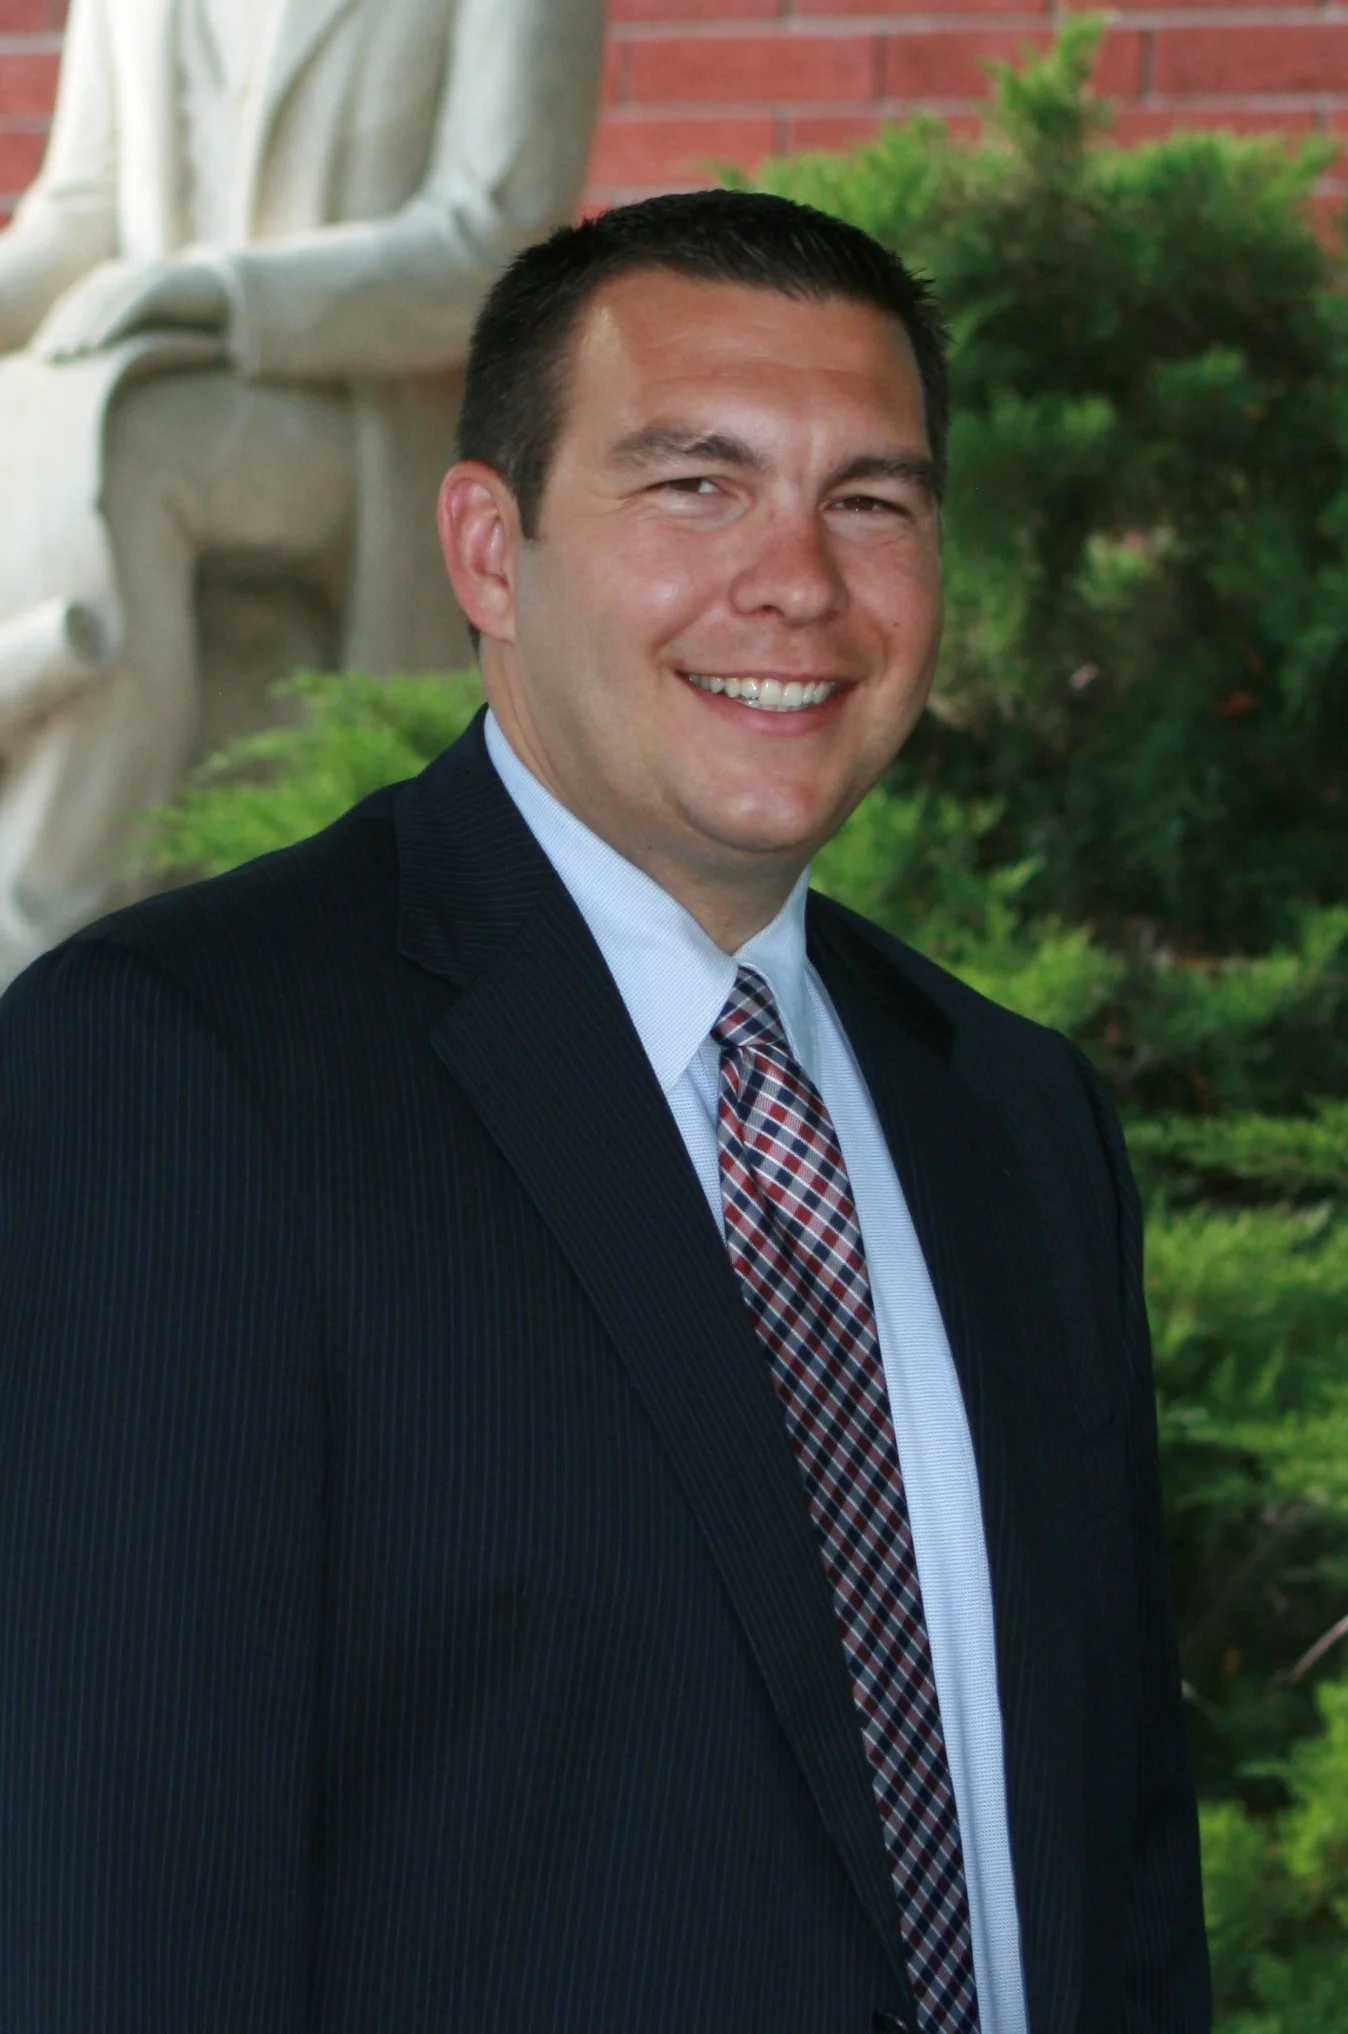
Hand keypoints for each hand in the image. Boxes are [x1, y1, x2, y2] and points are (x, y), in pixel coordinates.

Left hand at [30, 256, 228, 362]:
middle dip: (64, 330)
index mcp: (120, 281)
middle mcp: (127, 275)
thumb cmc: (192, 313)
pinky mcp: (162, 286)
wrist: (234, 293)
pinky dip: (111, 326)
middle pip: (84, 302)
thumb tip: (110, 357)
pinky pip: (129, 307)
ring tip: (70, 355)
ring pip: (102, 303)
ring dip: (83, 330)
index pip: (81, 303)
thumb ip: (132, 330)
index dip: (61, 326)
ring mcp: (144, 278)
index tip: (46, 352)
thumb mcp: (157, 322)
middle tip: (48, 357)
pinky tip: (98, 346)